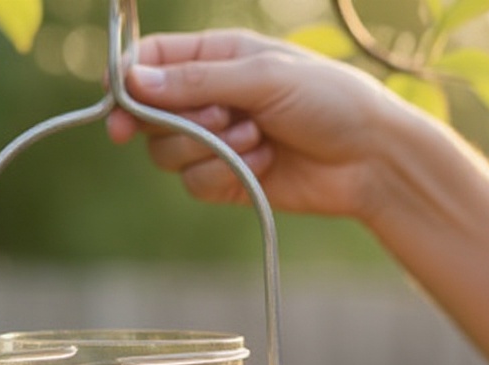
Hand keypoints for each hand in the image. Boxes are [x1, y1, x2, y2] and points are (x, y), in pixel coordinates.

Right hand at [107, 29, 399, 220]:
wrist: (369, 158)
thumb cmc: (329, 100)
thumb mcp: (262, 78)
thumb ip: (196, 81)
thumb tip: (132, 81)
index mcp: (216, 57)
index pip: (150, 62)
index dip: (127, 83)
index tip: (119, 110)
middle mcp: (208, 98)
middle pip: (150, 115)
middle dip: (181, 122)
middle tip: (222, 117)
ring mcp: (215, 142)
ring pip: (169, 154)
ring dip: (211, 149)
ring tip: (258, 138)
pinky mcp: (226, 180)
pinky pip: (196, 184)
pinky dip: (227, 175)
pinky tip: (266, 163)